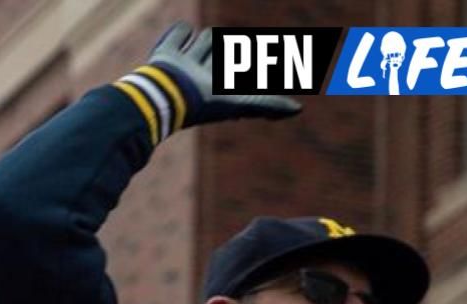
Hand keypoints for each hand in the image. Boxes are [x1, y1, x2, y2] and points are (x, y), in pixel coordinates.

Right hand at [145, 22, 300, 126]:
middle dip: (222, 53)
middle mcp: (204, 70)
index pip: (243, 59)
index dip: (250, 59)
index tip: (252, 61)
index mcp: (221, 81)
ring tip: (192, 62)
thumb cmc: (207, 102)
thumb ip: (269, 105)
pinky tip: (176, 50)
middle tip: (213, 71)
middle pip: (225, 45)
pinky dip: (179, 36)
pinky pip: (181, 30)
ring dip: (204, 46)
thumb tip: (299, 109)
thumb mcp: (244, 104)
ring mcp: (186, 60)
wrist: (170, 95)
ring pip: (208, 37)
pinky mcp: (167, 52)